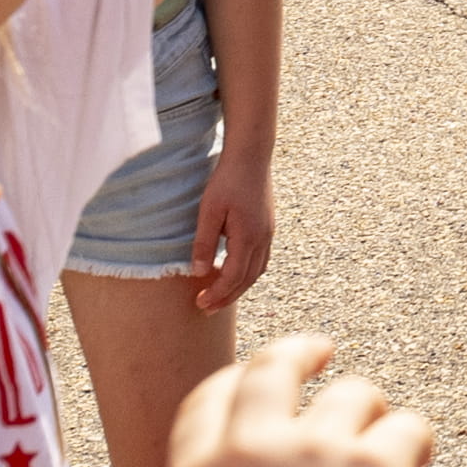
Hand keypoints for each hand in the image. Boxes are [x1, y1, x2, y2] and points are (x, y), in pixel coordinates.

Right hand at [166, 336, 432, 466]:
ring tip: (380, 448)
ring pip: (356, 393)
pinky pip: (408, 425)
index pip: (214, 394)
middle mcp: (253, 448)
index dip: (243, 379)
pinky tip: (418, 461)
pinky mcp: (377, 462)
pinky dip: (416, 443)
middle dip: (301, 351)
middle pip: (276, 364)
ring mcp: (318, 450)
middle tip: (323, 351)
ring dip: (371, 416)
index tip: (267, 377)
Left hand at [190, 149, 274, 313]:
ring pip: (257, 271)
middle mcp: (262, 239)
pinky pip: (261, 259)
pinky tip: (235, 272)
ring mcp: (268, 233)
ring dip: (239, 287)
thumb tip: (199, 273)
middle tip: (207, 309)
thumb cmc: (227, 181)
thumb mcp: (208, 212)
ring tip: (220, 296)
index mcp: (248, 237)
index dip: (217, 293)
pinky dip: (248, 273)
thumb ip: (204, 243)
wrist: (251, 157)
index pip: (233, 276)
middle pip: (248, 279)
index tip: (199, 304)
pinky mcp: (267, 227)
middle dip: (228, 296)